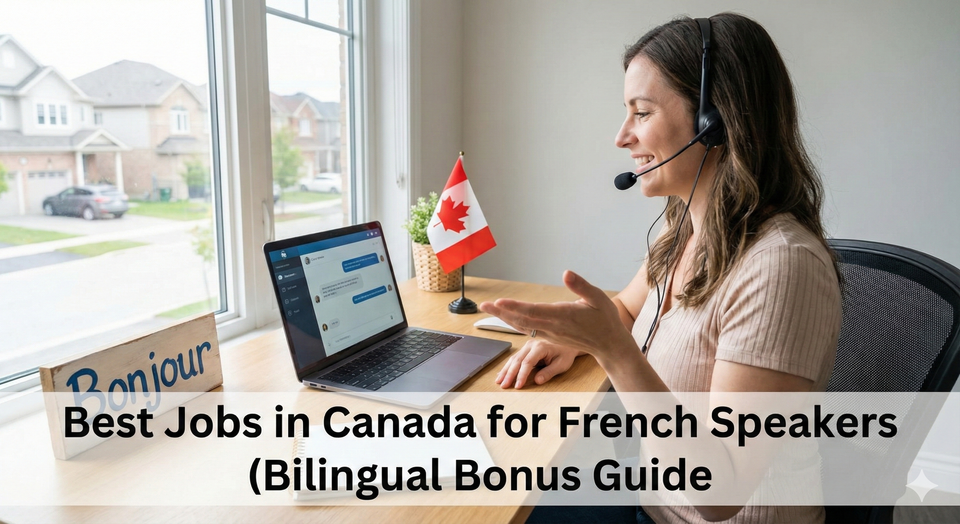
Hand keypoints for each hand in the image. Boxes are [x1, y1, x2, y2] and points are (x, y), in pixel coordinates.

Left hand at [479, 270, 638, 365]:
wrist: (609, 344)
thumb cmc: (605, 319)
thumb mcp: (598, 298)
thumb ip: (581, 286)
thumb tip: (566, 273)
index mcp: (563, 316)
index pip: (534, 311)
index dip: (515, 307)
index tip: (500, 301)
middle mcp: (553, 327)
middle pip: (522, 320)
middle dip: (501, 312)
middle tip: (483, 305)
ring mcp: (550, 334)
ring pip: (522, 326)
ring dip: (504, 317)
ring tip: (489, 308)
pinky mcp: (549, 338)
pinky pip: (527, 330)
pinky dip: (514, 323)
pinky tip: (504, 317)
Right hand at [496, 339, 579, 388]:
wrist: (568, 343)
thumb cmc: (565, 353)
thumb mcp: (561, 364)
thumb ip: (549, 372)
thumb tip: (537, 380)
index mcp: (540, 347)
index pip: (527, 362)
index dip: (521, 375)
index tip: (518, 386)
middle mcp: (531, 345)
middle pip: (517, 360)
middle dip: (509, 374)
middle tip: (504, 385)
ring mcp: (528, 346)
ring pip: (513, 359)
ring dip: (506, 370)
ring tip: (499, 381)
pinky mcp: (526, 349)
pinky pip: (515, 358)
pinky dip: (508, 366)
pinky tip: (502, 373)